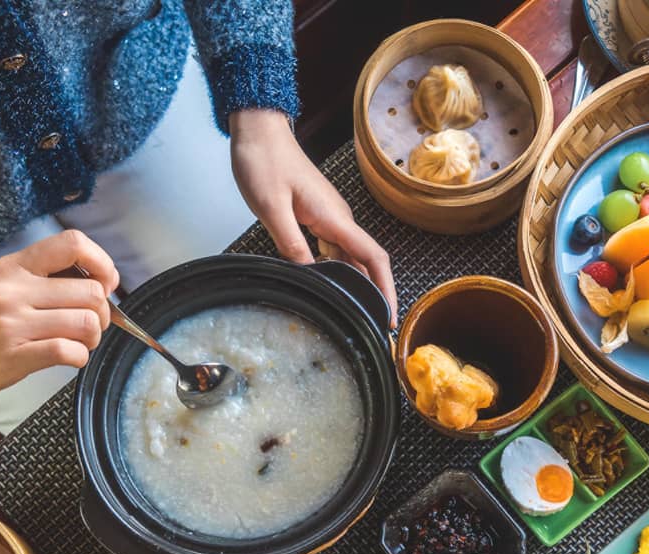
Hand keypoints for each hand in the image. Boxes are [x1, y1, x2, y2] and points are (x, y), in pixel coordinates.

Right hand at [0, 230, 119, 405]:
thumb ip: (40, 279)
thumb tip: (95, 283)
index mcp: (13, 267)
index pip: (72, 244)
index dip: (102, 263)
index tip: (105, 284)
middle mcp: (14, 290)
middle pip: (91, 293)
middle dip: (102, 313)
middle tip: (91, 324)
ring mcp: (14, 323)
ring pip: (85, 322)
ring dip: (93, 337)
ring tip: (80, 342)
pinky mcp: (15, 356)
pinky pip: (69, 351)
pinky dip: (80, 357)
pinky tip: (70, 357)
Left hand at [229, 109, 396, 325]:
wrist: (259, 132)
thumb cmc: (263, 162)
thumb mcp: (271, 207)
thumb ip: (291, 244)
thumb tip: (309, 275)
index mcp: (333, 217)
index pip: (372, 258)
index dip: (385, 289)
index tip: (389, 316)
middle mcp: (339, 218)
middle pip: (367, 262)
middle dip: (374, 294)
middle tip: (371, 326)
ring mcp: (330, 217)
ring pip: (350, 257)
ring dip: (356, 284)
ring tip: (352, 312)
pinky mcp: (319, 216)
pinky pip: (335, 249)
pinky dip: (337, 269)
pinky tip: (328, 284)